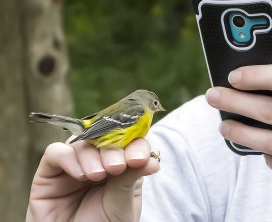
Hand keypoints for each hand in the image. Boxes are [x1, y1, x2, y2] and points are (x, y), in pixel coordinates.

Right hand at [27, 138, 158, 221]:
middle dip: (113, 149)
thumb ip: (130, 179)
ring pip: (81, 142)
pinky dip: (68, 158)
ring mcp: (73, 165)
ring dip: (92, 155)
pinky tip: (80, 175)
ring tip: (98, 175)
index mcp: (121, 165)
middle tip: (117, 167)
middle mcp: (97, 161)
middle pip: (104, 137)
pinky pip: (55, 152)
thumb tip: (152, 160)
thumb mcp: (122, 205)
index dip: (135, 143)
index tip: (139, 158)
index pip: (129, 141)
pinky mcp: (48, 174)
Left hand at [205, 64, 271, 205]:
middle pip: (270, 111)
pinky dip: (267, 156)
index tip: (234, 76)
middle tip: (213, 96)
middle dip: (235, 102)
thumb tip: (264, 84)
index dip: (258, 75)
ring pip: (268, 142)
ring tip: (224, 126)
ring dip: (240, 132)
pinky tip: (259, 149)